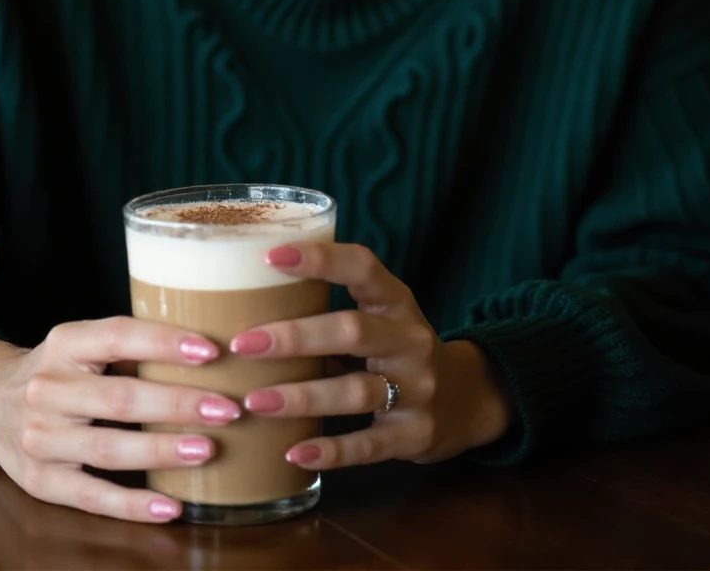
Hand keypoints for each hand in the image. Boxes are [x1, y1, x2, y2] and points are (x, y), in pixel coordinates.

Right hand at [0, 318, 241, 522]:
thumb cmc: (59, 370)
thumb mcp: (81, 345)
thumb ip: (130, 348)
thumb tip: (209, 354)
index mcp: (64, 343)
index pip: (118, 336)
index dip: (164, 342)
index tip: (211, 351)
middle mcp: (46, 388)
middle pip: (120, 398)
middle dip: (178, 404)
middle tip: (228, 408)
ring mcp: (40, 438)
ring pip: (109, 448)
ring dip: (162, 452)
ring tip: (207, 450)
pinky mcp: (39, 481)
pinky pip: (91, 496)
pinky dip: (132, 504)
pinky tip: (170, 505)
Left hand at [230, 241, 514, 469]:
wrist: (466, 400)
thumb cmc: (396, 350)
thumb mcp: (378, 318)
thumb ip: (330, 312)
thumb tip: (244, 308)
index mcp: (396, 301)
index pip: (362, 267)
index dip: (320, 259)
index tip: (270, 257)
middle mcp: (411, 339)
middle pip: (353, 331)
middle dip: (295, 337)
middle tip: (243, 343)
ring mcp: (418, 389)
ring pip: (356, 391)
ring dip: (302, 396)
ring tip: (254, 402)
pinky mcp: (416, 435)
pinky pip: (369, 445)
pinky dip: (331, 450)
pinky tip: (293, 452)